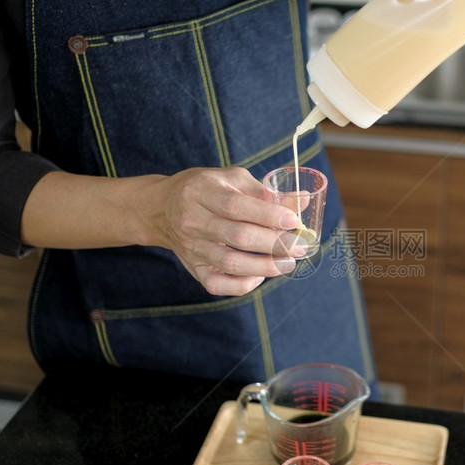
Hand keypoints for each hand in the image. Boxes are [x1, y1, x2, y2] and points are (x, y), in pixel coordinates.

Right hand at [149, 166, 305, 295]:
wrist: (162, 209)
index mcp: (202, 191)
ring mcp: (192, 248)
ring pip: (230, 264)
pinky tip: (259, 276)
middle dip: (274, 244)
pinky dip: (241, 284)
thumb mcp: (232, 179)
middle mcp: (193, 221)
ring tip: (288, 263)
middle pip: (238, 237)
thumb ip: (265, 192)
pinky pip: (217, 284)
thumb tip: (303, 202)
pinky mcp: (193, 268)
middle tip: (300, 246)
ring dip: (265, 267)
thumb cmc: (206, 189)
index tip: (294, 221)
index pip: (236, 206)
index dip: (268, 215)